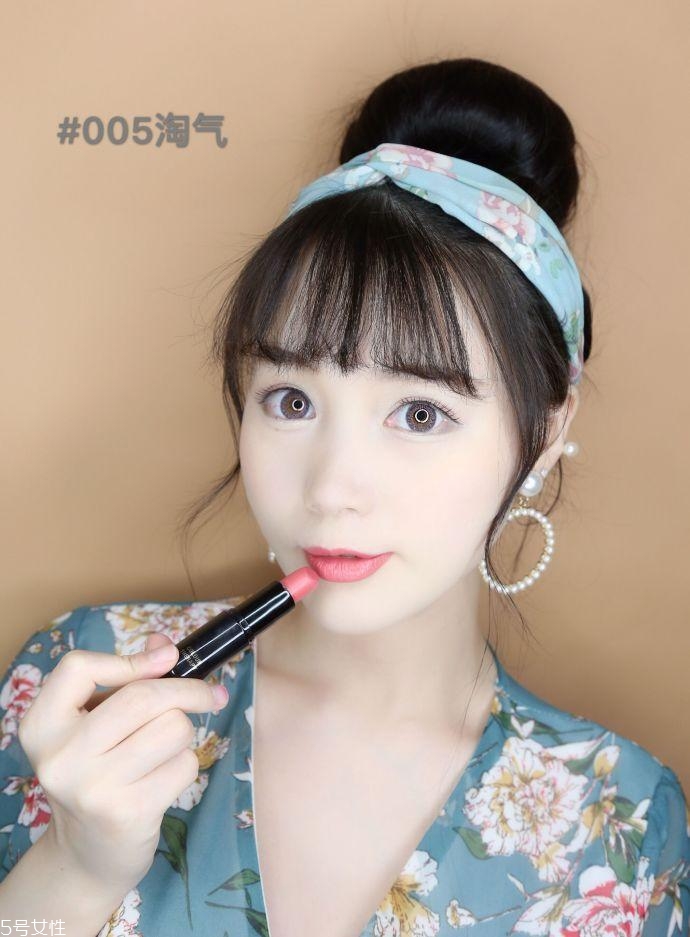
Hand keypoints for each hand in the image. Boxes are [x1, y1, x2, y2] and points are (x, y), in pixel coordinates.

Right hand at [17, 631, 228, 897]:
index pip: (78, 667)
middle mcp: (60, 756)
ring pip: (173, 728)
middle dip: (189, 689)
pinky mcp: (128, 812)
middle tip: (210, 693)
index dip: (130, 659)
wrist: (88, 853)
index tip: (165, 659)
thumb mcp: (94, 724)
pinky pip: (185, 764)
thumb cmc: (98, 773)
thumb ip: (125, 679)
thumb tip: (165, 645)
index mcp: (42, 725)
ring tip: (164, 750)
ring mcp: (93, 787)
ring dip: (183, 734)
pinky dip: (186, 765)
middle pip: (142, 697)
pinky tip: (163, 779)